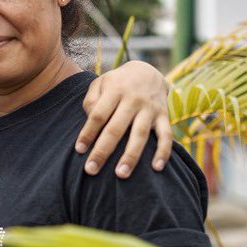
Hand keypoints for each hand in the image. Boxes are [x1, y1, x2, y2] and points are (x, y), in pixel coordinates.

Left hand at [77, 61, 171, 177]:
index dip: (88, 133)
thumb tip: (90, 119)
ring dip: (131, 156)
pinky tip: (156, 168)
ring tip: (121, 175)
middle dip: (103, 151)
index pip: (98, 115)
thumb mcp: (100, 83)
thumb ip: (91, 100)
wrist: (148, 71)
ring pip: (140, 135)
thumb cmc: (117, 83)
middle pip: (116, 128)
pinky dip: (163, 152)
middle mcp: (132, 99)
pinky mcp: (164, 116)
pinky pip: (166, 136)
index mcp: (114, 90)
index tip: (79, 150)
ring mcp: (150, 108)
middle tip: (91, 170)